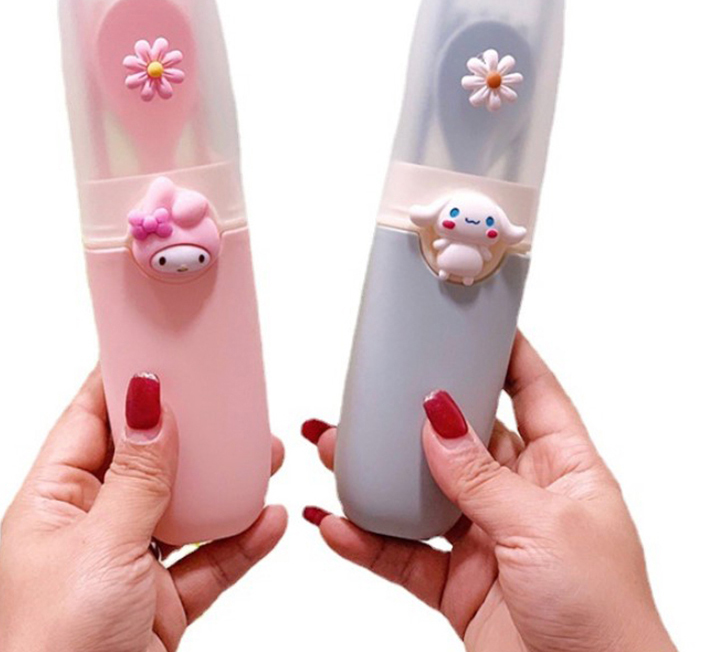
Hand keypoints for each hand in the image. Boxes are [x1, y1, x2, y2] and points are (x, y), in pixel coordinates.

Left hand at [0, 368, 286, 651]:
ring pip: (186, 508)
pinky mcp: (163, 603)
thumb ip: (137, 476)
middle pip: (148, 459)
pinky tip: (270, 520)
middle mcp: (91, 528)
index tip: (164, 348)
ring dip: (227, 484)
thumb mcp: (101, 548)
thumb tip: (149, 403)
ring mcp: (129, 566)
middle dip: (192, 431)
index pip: (92, 420)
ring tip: (264, 453)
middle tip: (229, 397)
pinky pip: (210, 560)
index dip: (126, 380)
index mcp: (53, 504)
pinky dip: (242, 540)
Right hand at [301, 332, 675, 651]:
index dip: (501, 353)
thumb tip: (436, 418)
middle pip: (460, 438)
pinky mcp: (457, 584)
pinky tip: (337, 525)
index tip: (465, 321)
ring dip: (376, 475)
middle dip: (412, 415)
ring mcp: (486, 539)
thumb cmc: (605, 616)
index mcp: (564, 468)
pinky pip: (403, 553)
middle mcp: (522, 496)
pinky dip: (367, 540)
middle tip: (370, 391)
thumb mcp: (542, 528)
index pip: (531, 390)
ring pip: (421, 492)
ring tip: (332, 449)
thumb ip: (480, 475)